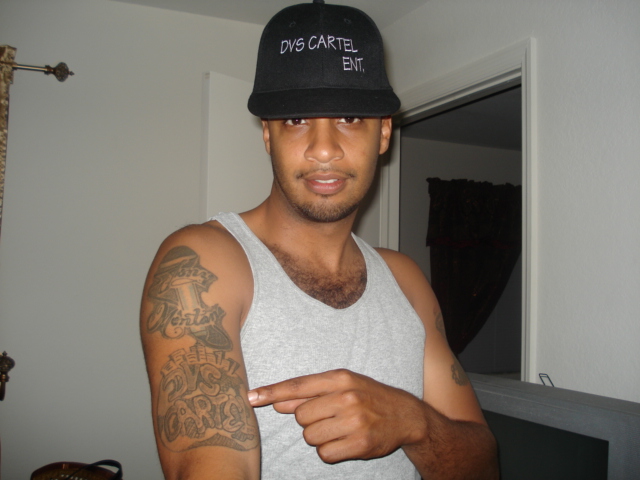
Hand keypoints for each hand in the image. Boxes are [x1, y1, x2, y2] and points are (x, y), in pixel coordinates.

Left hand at [247, 369, 422, 463]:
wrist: (405, 415)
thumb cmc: (367, 396)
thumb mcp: (342, 385)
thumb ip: (310, 392)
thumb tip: (277, 401)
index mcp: (340, 378)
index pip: (298, 385)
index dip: (272, 392)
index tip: (250, 397)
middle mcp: (346, 397)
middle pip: (300, 416)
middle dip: (308, 420)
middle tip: (328, 416)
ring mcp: (354, 421)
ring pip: (310, 436)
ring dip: (317, 436)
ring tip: (337, 428)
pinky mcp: (359, 443)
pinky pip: (324, 453)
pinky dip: (328, 451)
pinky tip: (343, 441)